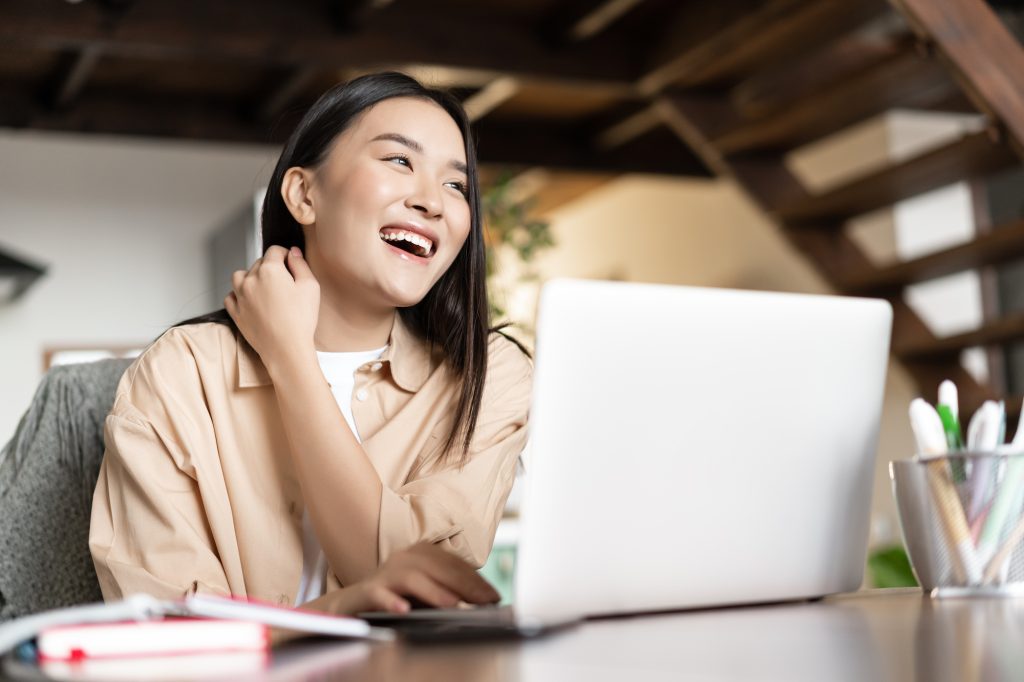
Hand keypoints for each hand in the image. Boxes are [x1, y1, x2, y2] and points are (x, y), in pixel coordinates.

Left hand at [224, 246, 319, 372]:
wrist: (286, 349)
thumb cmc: (300, 320)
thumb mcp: (310, 286)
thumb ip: (300, 264)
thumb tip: (292, 252)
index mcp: (270, 270)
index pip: (275, 250)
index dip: (285, 255)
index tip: (291, 264)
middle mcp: (250, 279)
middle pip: (258, 263)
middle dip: (271, 267)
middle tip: (284, 283)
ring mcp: (240, 296)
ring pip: (240, 276)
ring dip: (251, 277)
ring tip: (265, 289)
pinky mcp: (235, 312)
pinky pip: (231, 296)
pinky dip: (239, 294)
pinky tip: (252, 301)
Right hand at [304, 543, 500, 614]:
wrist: (353, 603)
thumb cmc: (397, 595)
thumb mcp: (426, 590)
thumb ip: (449, 590)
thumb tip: (483, 599)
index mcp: (421, 553)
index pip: (453, 564)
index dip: (476, 580)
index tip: (494, 597)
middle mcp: (404, 558)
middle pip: (438, 567)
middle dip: (464, 585)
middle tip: (484, 602)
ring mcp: (385, 573)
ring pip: (412, 577)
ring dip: (434, 591)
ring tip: (453, 604)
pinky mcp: (367, 591)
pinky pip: (380, 594)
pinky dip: (392, 602)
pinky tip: (404, 611)